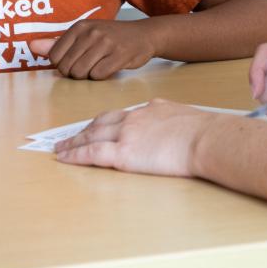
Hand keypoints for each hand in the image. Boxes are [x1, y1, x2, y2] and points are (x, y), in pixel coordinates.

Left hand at [30, 20, 157, 79]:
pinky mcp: (120, 55)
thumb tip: (31, 46)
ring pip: (81, 73)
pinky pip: (99, 75)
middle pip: (67, 68)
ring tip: (99, 66)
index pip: (54, 57)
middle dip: (76, 73)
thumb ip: (57, 43)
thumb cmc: (111, 37)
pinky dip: (102, 77)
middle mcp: (91, 33)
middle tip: (90, 65)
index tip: (76, 60)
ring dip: (88, 76)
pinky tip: (109, 67)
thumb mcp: (84, 35)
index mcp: (80, 27)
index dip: (63, 65)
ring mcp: (106, 43)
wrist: (144, 35)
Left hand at [53, 99, 213, 175]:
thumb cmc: (204, 132)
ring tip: (61, 147)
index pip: (120, 115)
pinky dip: (74, 155)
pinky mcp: (124, 154)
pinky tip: (63, 157)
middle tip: (70, 136)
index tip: (95, 126)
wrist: (206, 138)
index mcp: (149, 110)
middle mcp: (134, 118)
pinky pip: (91, 153)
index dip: (104, 122)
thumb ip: (169, 117)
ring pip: (91, 136)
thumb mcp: (184, 116)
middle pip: (101, 123)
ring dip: (73, 141)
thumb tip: (167, 123)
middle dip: (84, 130)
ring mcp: (127, 134)